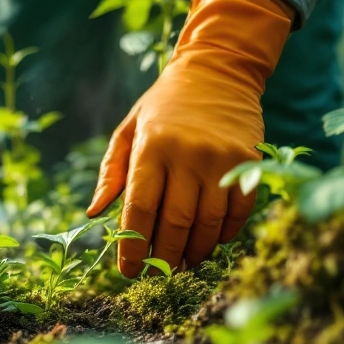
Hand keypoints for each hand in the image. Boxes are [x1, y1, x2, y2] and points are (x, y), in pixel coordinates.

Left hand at [86, 0, 294, 276]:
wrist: (217, 71)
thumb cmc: (163, 106)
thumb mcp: (128, 130)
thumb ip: (112, 173)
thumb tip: (94, 214)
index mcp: (151, 148)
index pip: (139, 209)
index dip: (133, 247)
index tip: (128, 271)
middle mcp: (187, 154)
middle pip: (176, 223)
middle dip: (165, 255)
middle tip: (159, 272)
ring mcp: (222, 159)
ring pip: (209, 223)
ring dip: (196, 251)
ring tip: (184, 262)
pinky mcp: (249, 161)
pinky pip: (238, 211)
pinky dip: (225, 233)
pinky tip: (211, 241)